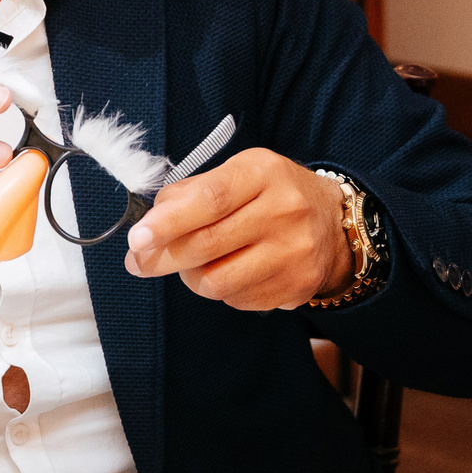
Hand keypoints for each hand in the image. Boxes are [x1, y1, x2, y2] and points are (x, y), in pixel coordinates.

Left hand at [121, 149, 350, 309]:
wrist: (335, 224)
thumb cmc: (271, 194)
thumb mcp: (238, 174)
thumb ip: (192, 192)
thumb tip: (149, 222)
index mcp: (263, 172)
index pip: (210, 199)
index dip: (168, 222)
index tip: (137, 238)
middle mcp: (285, 211)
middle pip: (207, 244)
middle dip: (162, 257)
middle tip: (138, 261)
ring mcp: (294, 253)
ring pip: (217, 281)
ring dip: (192, 277)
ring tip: (194, 264)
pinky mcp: (297, 286)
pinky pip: (237, 299)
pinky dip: (222, 289)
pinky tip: (232, 271)